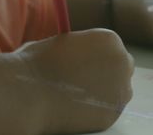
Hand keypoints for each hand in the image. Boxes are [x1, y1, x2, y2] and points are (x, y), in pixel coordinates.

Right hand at [14, 29, 134, 133]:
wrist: (29, 94)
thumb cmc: (37, 64)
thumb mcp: (61, 42)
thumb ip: (80, 47)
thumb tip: (82, 53)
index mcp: (109, 39)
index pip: (113, 48)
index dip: (99, 56)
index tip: (87, 64)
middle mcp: (122, 62)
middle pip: (123, 67)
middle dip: (109, 73)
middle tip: (88, 81)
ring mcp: (121, 89)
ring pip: (119, 91)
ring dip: (105, 92)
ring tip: (78, 95)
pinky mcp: (113, 113)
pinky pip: (108, 110)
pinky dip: (96, 110)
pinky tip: (77, 108)